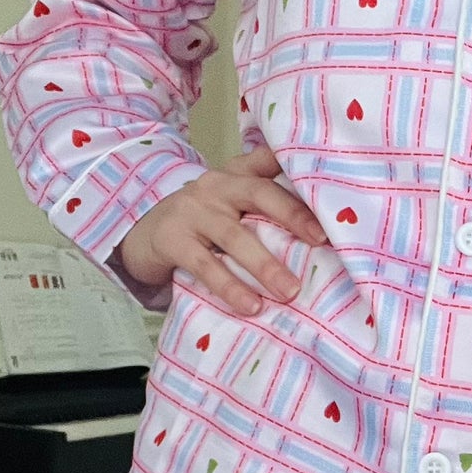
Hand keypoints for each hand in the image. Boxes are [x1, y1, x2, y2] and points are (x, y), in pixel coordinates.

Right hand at [117, 145, 328, 316]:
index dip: (298, 174)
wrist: (143, 234)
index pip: (270, 166)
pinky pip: (205, 266)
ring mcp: (191, 211)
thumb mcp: (232, 206)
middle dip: (292, 216)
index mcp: (236, 175)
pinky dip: (230, 286)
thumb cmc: (203, 223)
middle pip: (259, 194)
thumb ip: (268, 202)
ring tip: (290, 291)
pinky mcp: (172, 240)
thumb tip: (322, 226)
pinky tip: (251, 306)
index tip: (329, 193)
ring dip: (265, 265)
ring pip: (234, 236)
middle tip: (322, 242)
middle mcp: (215, 186)